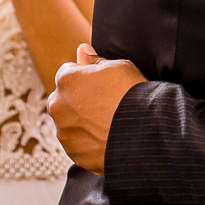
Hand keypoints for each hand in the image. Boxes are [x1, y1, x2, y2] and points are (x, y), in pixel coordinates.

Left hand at [48, 44, 147, 173]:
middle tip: (103, 104)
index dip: (85, 77)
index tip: (101, 84)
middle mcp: (58, 105)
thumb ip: (95, 59)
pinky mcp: (74, 153)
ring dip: (81, 121)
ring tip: (107, 122)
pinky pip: (77, 144)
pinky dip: (88, 142)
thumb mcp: (118, 66)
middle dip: (77, 100)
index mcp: (66, 79)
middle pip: (63, 98)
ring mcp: (64, 132)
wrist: (147, 131)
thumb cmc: (133, 94)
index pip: (68, 72)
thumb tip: (82, 50)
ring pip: (68, 123)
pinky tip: (107, 137)